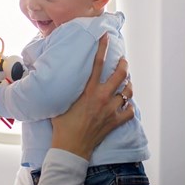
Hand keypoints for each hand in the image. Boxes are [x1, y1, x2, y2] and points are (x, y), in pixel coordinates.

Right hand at [51, 34, 133, 159]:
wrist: (71, 148)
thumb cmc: (62, 127)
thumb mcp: (60, 103)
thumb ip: (64, 90)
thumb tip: (55, 79)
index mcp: (88, 91)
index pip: (98, 64)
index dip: (102, 48)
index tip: (106, 37)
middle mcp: (102, 97)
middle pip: (120, 75)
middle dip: (123, 65)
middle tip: (122, 62)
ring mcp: (111, 110)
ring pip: (128, 92)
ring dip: (127, 85)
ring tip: (125, 82)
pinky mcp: (114, 122)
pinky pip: (129, 111)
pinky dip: (129, 107)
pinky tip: (126, 105)